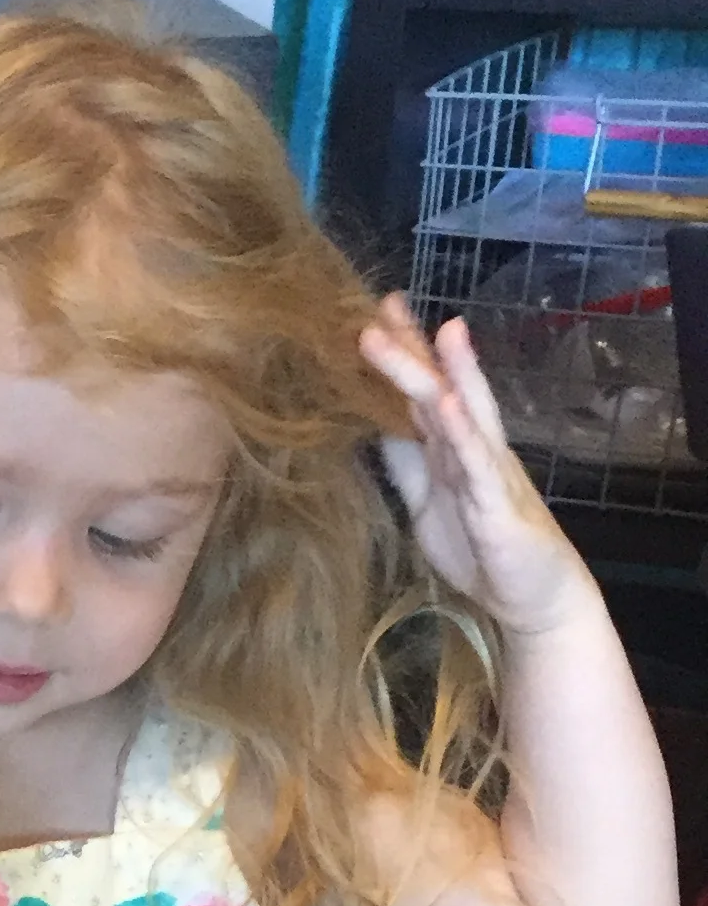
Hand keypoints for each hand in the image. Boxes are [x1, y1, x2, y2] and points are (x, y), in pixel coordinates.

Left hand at [361, 297, 593, 638]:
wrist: (532, 598)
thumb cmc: (481, 548)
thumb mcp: (426, 501)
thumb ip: (405, 465)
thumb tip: (372, 431)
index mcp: (450, 450)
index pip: (418, 396)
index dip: (398, 358)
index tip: (374, 315)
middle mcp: (471, 449)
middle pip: (438, 390)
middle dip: (412, 350)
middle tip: (383, 307)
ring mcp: (487, 472)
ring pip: (463, 414)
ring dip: (445, 374)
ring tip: (432, 331)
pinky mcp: (496, 504)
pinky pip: (478, 463)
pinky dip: (463, 432)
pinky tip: (449, 403)